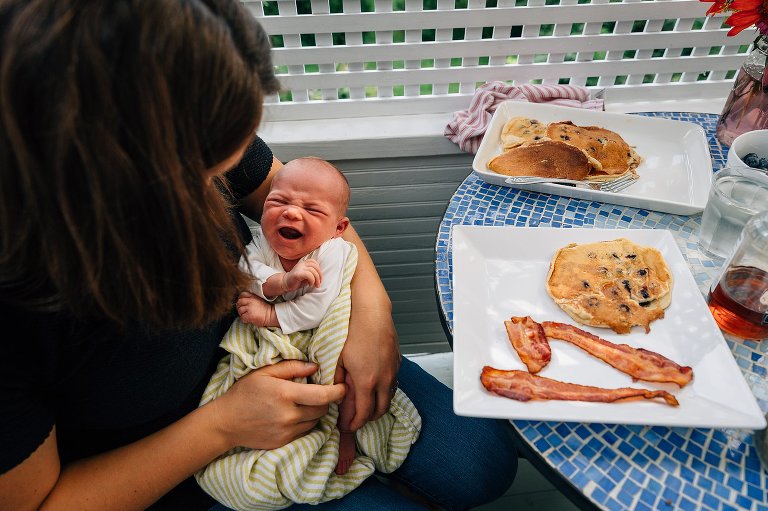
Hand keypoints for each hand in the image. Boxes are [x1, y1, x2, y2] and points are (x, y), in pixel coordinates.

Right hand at [210, 360, 345, 449]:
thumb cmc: (245, 393)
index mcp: (285, 394)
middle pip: (322, 409)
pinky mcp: (284, 442)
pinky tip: (296, 414)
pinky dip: (306, 422)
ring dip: (317, 411)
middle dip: (327, 400)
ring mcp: (287, 431)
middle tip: (323, 391)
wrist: (226, 423)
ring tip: (307, 402)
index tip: (344, 386)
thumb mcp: (265, 372)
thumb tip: (315, 366)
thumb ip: (292, 367)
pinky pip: (305, 431)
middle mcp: (288, 415)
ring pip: (316, 421)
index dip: (338, 391)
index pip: (322, 395)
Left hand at [237, 291, 273, 325]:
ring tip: (247, 316)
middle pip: (239, 302)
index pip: (242, 295)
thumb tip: (242, 301)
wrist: (270, 315)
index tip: (242, 304)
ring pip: (240, 310)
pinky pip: (242, 317)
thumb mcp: (258, 300)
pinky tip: (249, 319)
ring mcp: (249, 308)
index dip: (241, 299)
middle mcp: (250, 301)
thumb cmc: (265, 309)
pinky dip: (244, 320)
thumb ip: (251, 298)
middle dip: (239, 307)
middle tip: (244, 311)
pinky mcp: (249, 315)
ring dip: (242, 314)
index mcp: (253, 296)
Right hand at [283, 259, 321, 291]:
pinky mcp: (297, 274)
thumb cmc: (297, 281)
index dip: (318, 270)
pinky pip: (309, 275)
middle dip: (319, 276)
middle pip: (315, 267)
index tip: (318, 278)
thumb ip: (312, 273)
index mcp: (304, 263)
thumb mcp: (306, 275)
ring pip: (313, 271)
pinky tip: (310, 285)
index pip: (314, 262)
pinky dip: (312, 280)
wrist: (285, 283)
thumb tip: (320, 276)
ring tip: (315, 285)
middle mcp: (302, 264)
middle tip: (318, 284)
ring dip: (316, 280)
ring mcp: (299, 268)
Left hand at [335, 301, 400, 430]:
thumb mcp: (338, 359)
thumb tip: (335, 396)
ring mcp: (392, 371)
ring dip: (378, 406)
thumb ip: (337, 381)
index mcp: (366, 382)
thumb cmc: (353, 332)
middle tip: (356, 418)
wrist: (372, 313)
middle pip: (379, 411)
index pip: (363, 414)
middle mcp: (383, 380)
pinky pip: (393, 384)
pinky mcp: (397, 362)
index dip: (355, 424)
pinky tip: (375, 385)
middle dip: (368, 419)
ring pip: (388, 399)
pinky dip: (384, 391)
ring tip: (365, 404)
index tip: (347, 427)